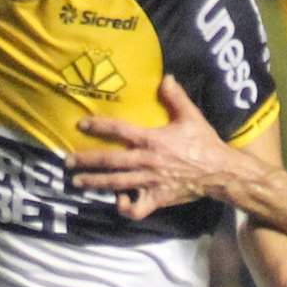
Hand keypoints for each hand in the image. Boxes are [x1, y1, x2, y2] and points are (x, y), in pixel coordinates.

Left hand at [72, 75, 228, 213]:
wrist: (219, 172)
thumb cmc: (204, 143)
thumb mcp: (191, 116)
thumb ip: (175, 97)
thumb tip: (165, 77)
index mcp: (151, 140)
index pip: (119, 130)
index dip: (98, 126)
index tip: (81, 124)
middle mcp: (146, 162)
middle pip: (110, 162)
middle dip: (86, 162)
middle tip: (67, 162)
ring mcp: (149, 183)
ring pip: (116, 184)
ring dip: (94, 184)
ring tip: (77, 183)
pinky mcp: (156, 200)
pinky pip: (136, 209)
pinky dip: (124, 208)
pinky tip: (118, 201)